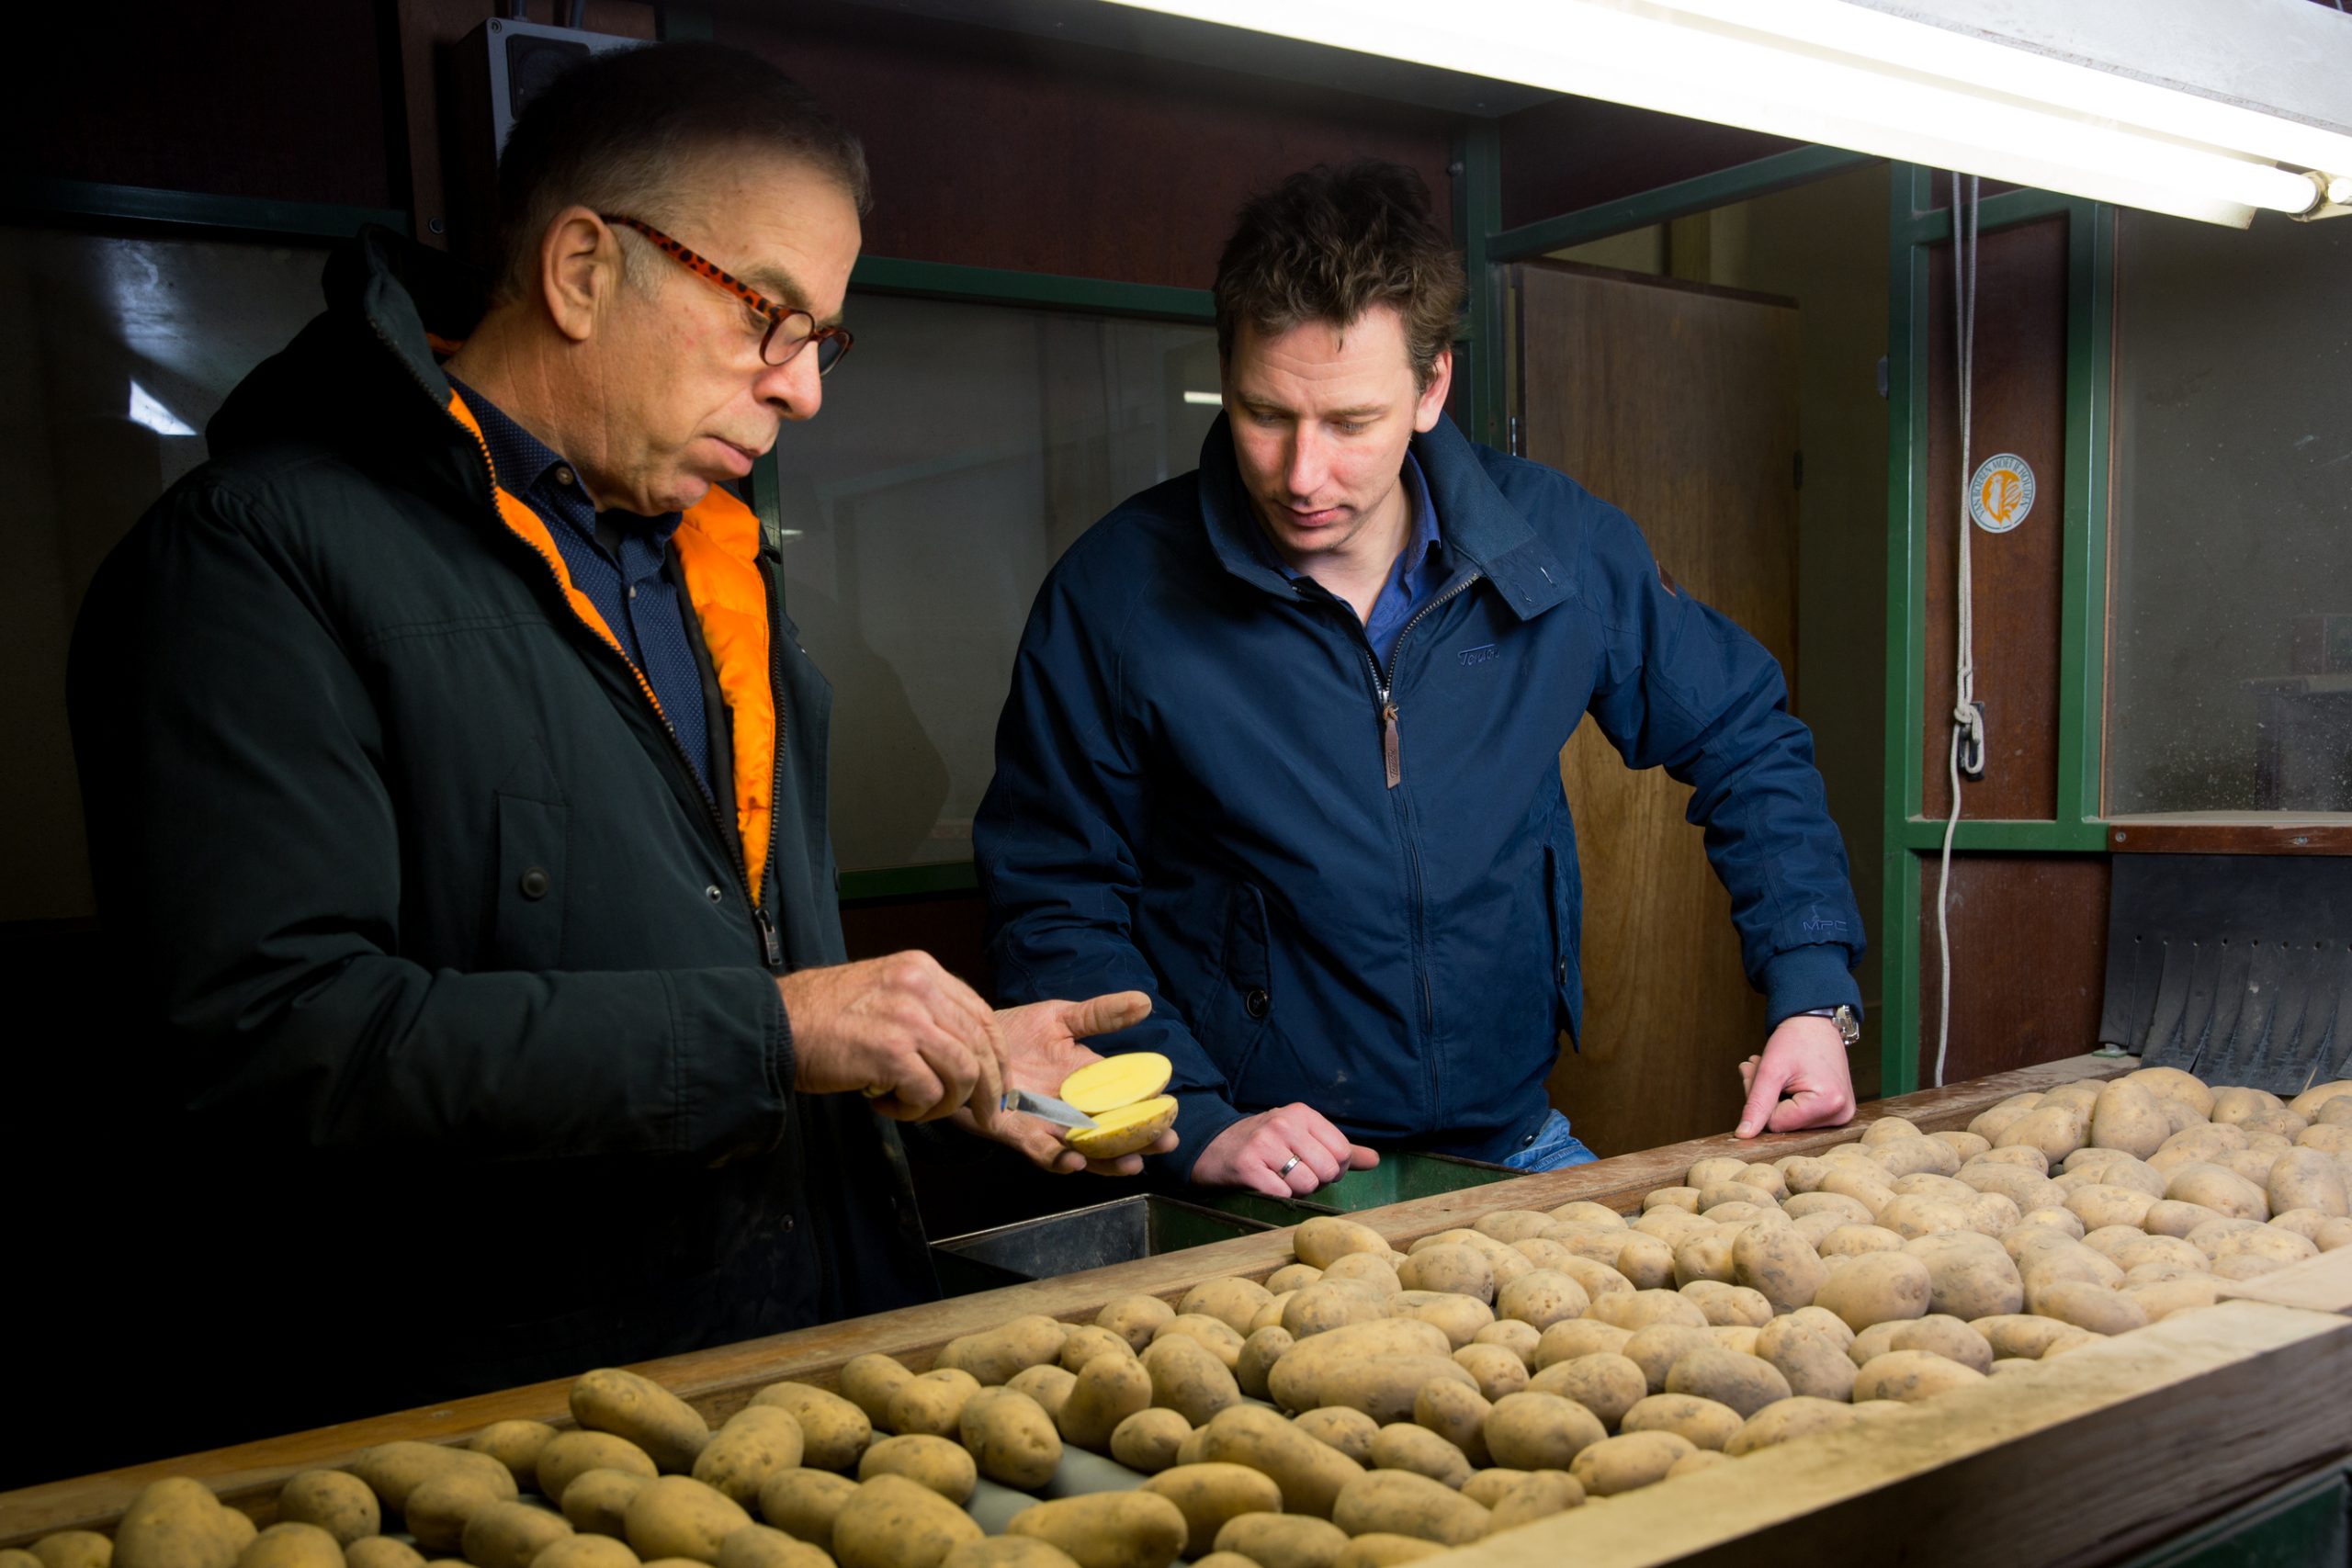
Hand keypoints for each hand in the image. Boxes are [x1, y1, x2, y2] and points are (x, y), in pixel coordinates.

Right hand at [779, 951, 1007, 1127]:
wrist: (775, 1025)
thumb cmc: (822, 1018)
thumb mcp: (883, 993)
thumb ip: (924, 1013)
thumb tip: (964, 1055)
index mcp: (923, 970)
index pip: (981, 1014)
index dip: (996, 1056)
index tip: (997, 1084)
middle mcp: (921, 987)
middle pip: (981, 1045)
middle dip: (987, 1088)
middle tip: (984, 1116)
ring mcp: (908, 1018)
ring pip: (963, 1073)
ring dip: (944, 1104)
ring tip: (913, 1107)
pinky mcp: (891, 1052)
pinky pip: (928, 1093)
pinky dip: (913, 1110)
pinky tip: (885, 1104)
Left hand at [952, 991, 1173, 1175]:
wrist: (966, 1042)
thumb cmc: (1014, 1032)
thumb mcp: (1062, 1018)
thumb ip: (1101, 1015)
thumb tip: (1145, 1001)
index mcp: (1090, 1083)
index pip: (1129, 1099)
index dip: (1151, 1107)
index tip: (1172, 1109)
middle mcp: (1073, 1109)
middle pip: (1114, 1132)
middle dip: (1141, 1141)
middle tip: (1166, 1142)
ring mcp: (1047, 1124)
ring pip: (1084, 1150)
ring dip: (1108, 1160)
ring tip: (1132, 1162)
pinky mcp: (1015, 1132)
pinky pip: (1039, 1151)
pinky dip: (1057, 1158)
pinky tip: (1075, 1160)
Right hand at [1191, 1103, 1378, 1197]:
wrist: (1212, 1147)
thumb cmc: (1265, 1144)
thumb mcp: (1302, 1136)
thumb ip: (1339, 1148)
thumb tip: (1375, 1160)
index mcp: (1302, 1113)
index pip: (1343, 1151)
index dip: (1336, 1169)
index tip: (1317, 1167)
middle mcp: (1284, 1123)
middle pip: (1328, 1170)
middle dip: (1317, 1182)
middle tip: (1297, 1175)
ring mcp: (1264, 1144)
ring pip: (1308, 1185)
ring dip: (1298, 1192)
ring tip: (1282, 1180)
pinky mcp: (1247, 1166)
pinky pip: (1282, 1194)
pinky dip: (1279, 1197)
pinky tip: (1267, 1186)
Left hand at [1735, 1015, 1857, 1137]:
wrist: (1816, 1023)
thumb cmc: (1795, 1039)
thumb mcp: (1770, 1070)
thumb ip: (1756, 1104)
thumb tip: (1743, 1135)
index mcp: (1828, 1105)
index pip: (1775, 1124)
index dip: (1760, 1100)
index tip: (1759, 1072)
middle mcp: (1840, 1116)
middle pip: (1784, 1124)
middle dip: (1767, 1098)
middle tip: (1762, 1067)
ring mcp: (1842, 1116)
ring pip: (1790, 1121)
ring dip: (1775, 1097)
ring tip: (1778, 1071)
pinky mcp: (1838, 1112)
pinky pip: (1802, 1116)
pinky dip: (1787, 1098)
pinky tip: (1787, 1079)